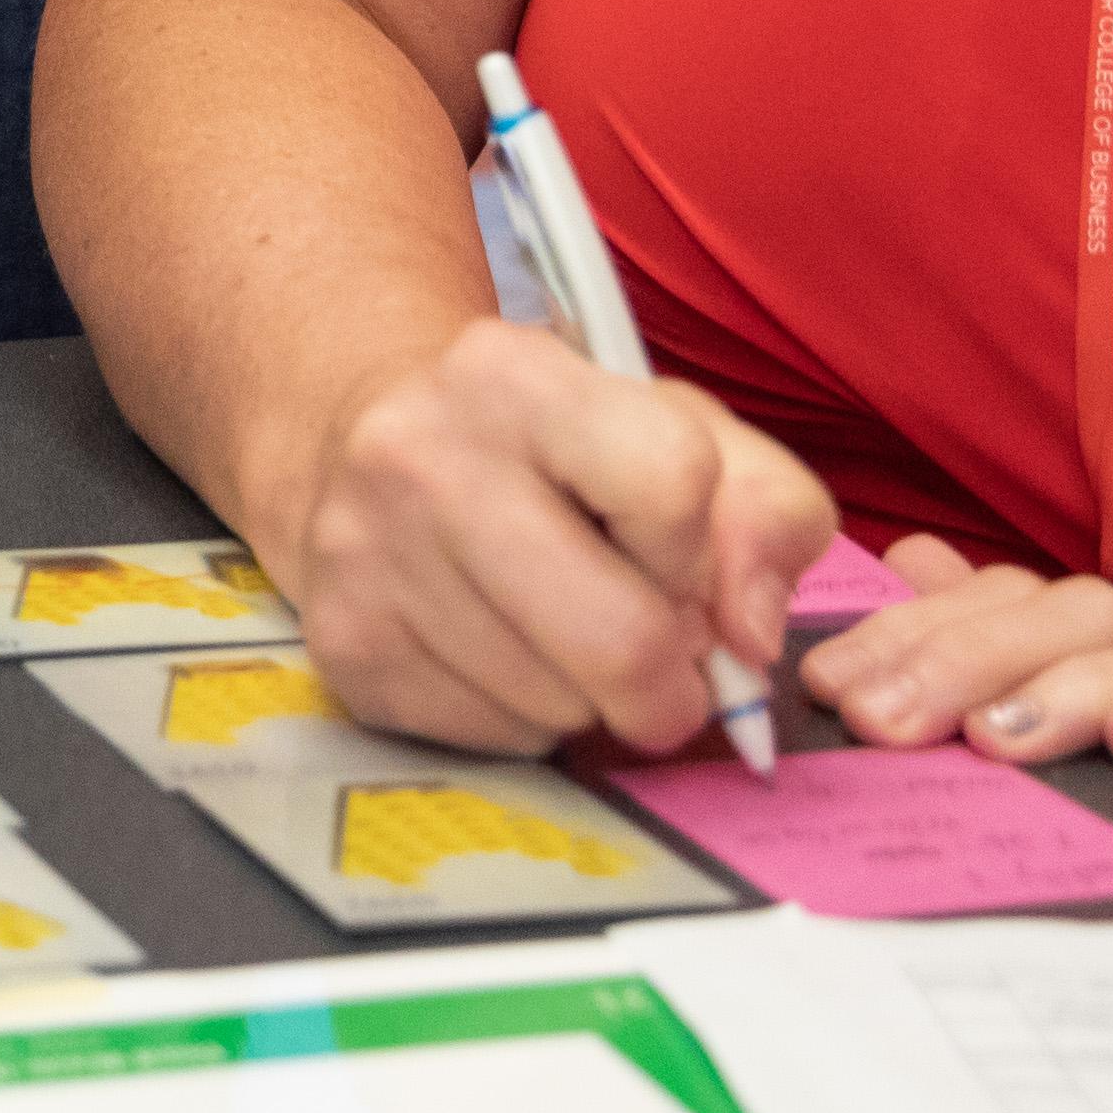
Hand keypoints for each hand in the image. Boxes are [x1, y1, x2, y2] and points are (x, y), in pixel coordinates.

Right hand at [270, 314, 832, 762]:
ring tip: (557, 632)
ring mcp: (367, 556)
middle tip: (660, 659)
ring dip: (591, 697)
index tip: (677, 556)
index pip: (674, 482)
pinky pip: (495, 739)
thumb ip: (767, 510)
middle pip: (623, 639)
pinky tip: (499, 653)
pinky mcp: (345, 647)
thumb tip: (751, 639)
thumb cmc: (551, 450)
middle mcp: (420, 454)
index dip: (702, 549)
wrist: (363, 446)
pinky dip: (523, 718)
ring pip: (561, 708)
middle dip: (671, 681)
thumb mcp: (676, 429)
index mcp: (512, 373)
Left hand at [803, 542, 1112, 903]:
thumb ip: (989, 648)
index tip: (831, 686)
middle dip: (967, 656)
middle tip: (883, 720)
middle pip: (1074, 616)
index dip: (912, 629)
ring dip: (1072, 688)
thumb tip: (903, 560)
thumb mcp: (1067, 738)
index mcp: (1106, 646)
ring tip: (991, 737)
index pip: (1004, 598)